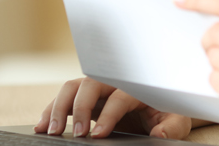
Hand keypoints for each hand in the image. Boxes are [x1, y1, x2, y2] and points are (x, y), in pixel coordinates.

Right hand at [35, 77, 194, 138]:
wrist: (161, 106)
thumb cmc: (168, 112)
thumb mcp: (176, 120)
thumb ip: (170, 128)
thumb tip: (159, 135)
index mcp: (135, 87)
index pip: (117, 98)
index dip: (107, 116)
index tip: (98, 135)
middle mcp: (112, 82)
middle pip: (88, 86)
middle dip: (78, 109)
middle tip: (74, 134)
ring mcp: (96, 89)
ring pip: (71, 89)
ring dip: (58, 108)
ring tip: (50, 131)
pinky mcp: (86, 98)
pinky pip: (64, 99)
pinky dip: (51, 111)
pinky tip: (41, 127)